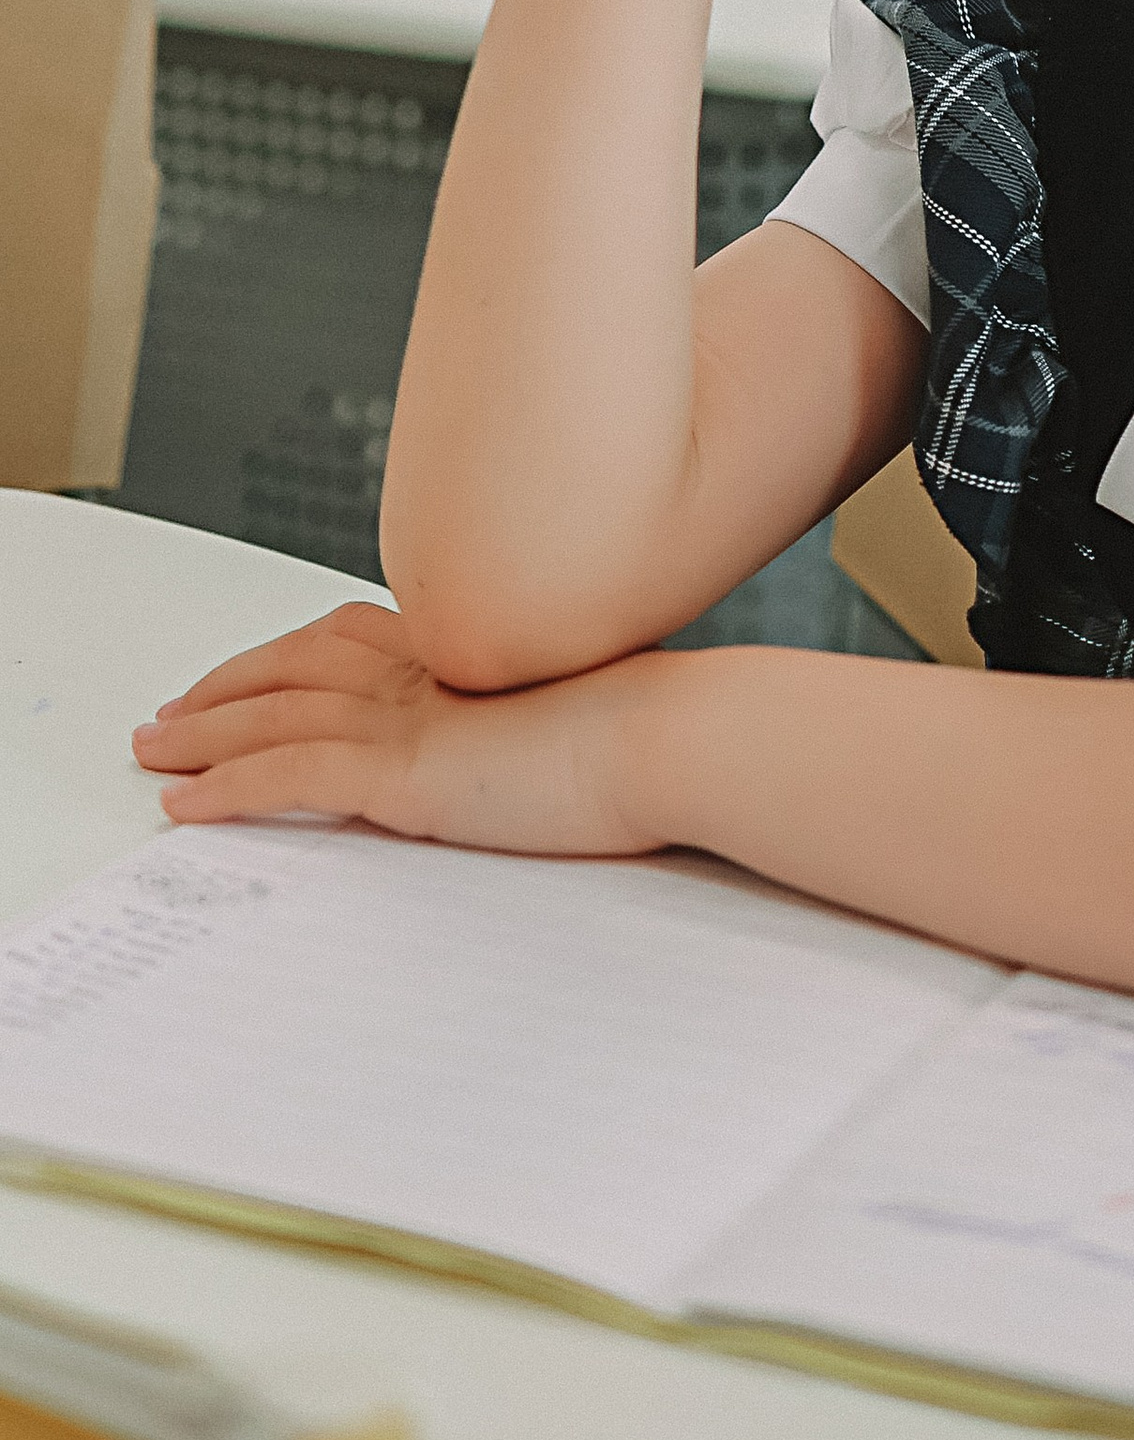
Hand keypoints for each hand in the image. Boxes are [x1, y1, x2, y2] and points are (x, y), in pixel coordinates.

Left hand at [132, 604, 659, 857]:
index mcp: (466, 647)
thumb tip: (530, 746)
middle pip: (293, 664)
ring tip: (152, 751)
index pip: (349, 637)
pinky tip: (183, 803)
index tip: (246, 674)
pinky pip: (287, 774)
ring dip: (201, 732)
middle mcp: (427, 667)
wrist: (675, 737)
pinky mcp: (404, 769)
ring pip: (274, 712)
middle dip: (223, 688)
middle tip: (169, 714)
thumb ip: (535, 720)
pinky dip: (225, 787)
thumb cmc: (654, 734)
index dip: (285, 654)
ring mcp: (411, 714)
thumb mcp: (582, 715)